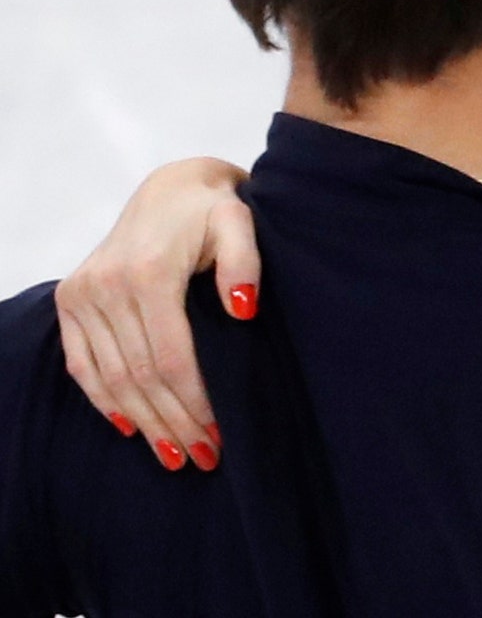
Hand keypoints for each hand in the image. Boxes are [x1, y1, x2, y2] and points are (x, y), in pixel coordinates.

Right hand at [53, 157, 256, 471]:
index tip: (218, 438)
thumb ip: (246, 262)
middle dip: (172, 422)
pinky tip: (129, 427)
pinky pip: (81, 363)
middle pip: (140, 375)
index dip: (194, 403)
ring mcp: (82, 293)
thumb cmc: (216, 209)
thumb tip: (243, 309)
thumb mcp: (242, 222)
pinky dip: (103, 398)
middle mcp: (106, 285)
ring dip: (142, 422)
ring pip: (111, 377)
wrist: (172, 188)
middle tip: (203, 458)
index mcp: (147, 273)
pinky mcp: (70, 298)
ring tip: (173, 455)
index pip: (171, 358)